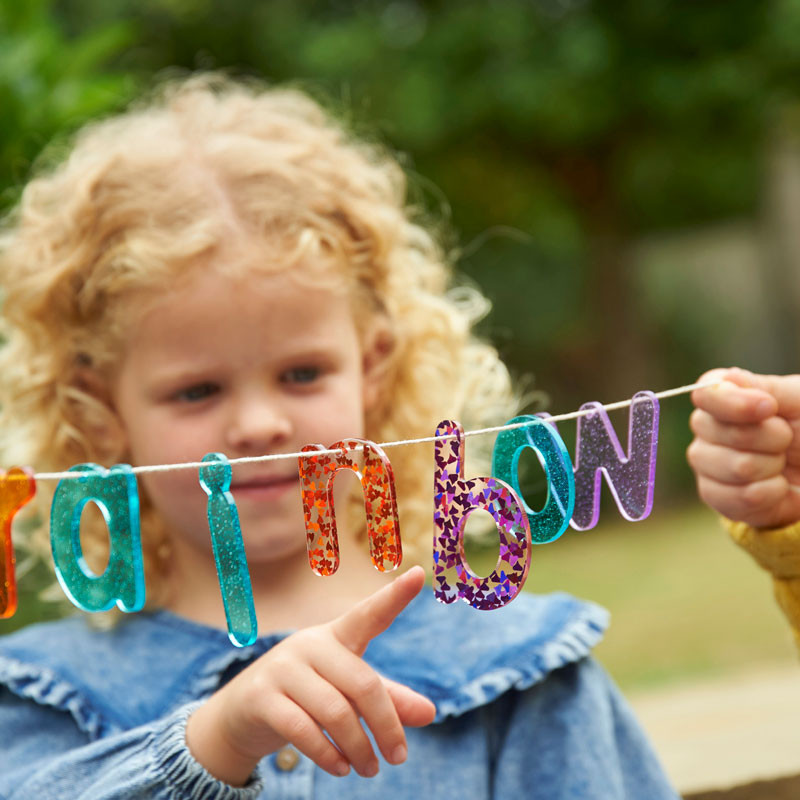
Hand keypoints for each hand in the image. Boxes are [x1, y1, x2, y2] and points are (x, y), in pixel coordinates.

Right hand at [185, 566, 435, 785]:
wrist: (238, 714)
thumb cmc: (306, 696)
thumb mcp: (347, 693)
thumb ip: (387, 700)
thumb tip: (430, 713)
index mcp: (336, 636)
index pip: (369, 614)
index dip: (394, 596)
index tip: (419, 574)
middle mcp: (310, 645)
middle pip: (362, 683)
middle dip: (386, 725)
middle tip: (399, 758)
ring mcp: (282, 669)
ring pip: (335, 711)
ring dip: (359, 747)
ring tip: (371, 769)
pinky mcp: (261, 698)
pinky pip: (303, 730)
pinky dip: (329, 755)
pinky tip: (342, 768)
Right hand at [688, 368, 799, 527]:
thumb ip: (766, 388)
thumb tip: (728, 379)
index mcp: (725, 396)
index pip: (706, 392)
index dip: (734, 402)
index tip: (770, 407)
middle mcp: (707, 428)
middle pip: (721, 432)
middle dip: (770, 438)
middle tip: (787, 439)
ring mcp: (707, 463)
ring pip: (735, 467)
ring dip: (772, 467)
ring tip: (781, 464)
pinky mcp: (716, 496)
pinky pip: (736, 498)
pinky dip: (770, 494)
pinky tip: (776, 486)